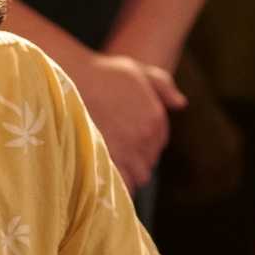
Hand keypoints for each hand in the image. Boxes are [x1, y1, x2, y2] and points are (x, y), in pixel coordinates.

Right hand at [74, 53, 187, 189]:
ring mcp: (128, 150)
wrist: (73, 78)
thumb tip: (181, 104)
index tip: (132, 142)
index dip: (147, 143)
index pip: (160, 142)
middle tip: (120, 154)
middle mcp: (146, 136)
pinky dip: (118, 184)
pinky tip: (107, 180)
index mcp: (155, 117)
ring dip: (129, 174)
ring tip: (113, 167)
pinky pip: (121, 183)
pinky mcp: (110, 159)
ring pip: (139, 176)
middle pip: (150, 162)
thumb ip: (163, 86)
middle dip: (138, 160)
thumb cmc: (103, 73)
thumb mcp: (138, 70)